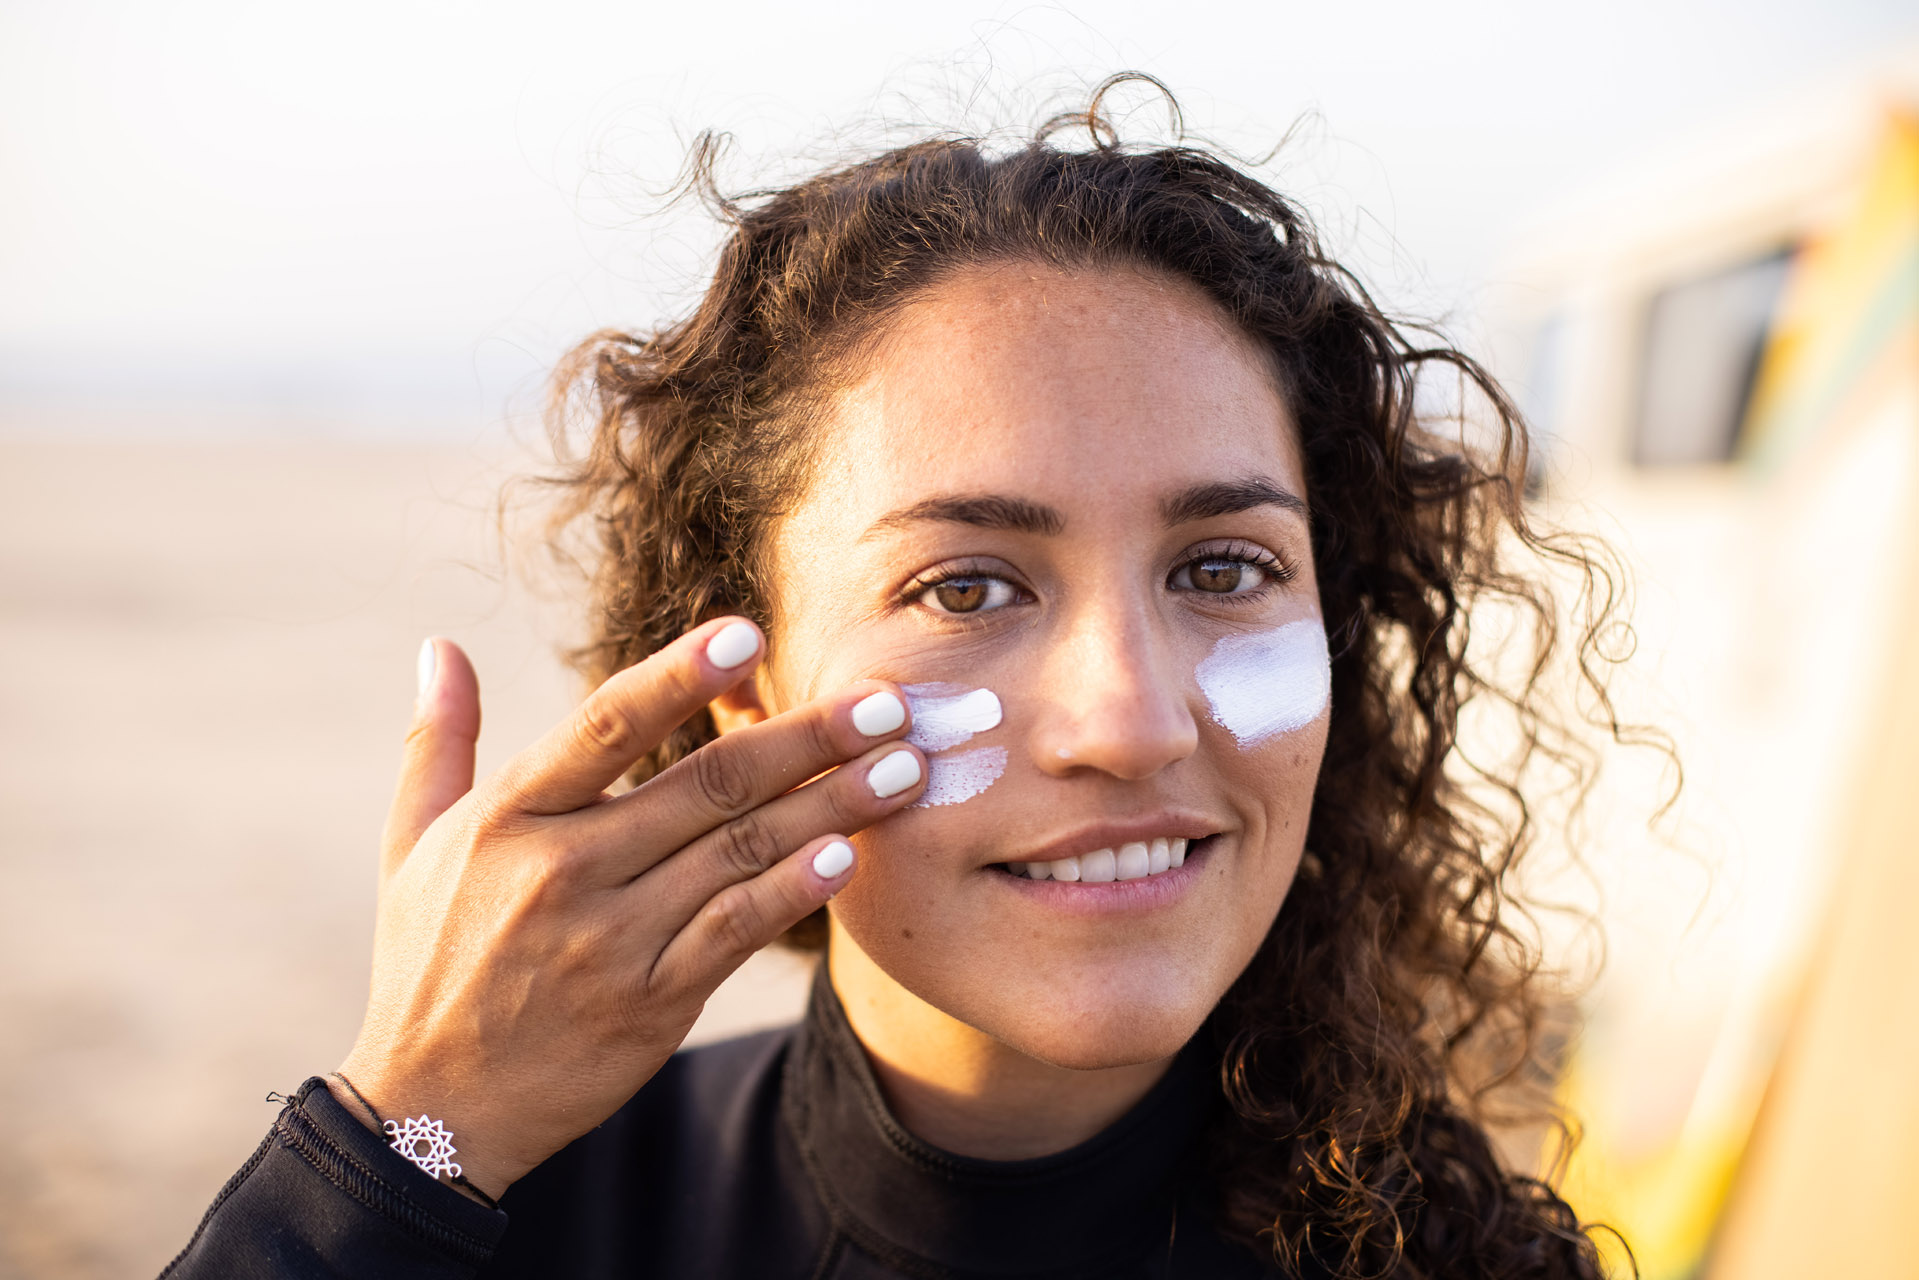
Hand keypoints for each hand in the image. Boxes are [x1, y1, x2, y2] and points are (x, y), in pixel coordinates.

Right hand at [332, 619, 923, 1198]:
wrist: (432, 1109)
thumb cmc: (429, 963)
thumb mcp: (412, 846)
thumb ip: (438, 742)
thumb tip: (440, 646)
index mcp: (510, 817)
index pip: (606, 726)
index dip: (679, 676)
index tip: (748, 634)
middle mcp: (562, 869)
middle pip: (707, 784)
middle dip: (809, 738)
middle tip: (887, 701)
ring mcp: (610, 939)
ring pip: (739, 853)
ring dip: (831, 806)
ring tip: (902, 767)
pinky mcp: (650, 1001)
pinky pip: (734, 931)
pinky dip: (792, 890)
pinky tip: (847, 855)